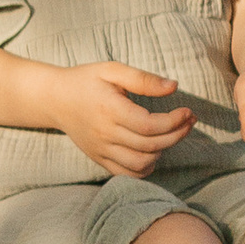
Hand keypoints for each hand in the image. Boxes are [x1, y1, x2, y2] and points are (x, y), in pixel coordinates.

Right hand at [51, 62, 194, 177]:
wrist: (55, 99)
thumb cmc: (86, 80)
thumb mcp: (113, 70)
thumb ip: (143, 79)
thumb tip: (174, 87)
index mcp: (110, 110)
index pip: (150, 126)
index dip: (175, 122)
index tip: (188, 112)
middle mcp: (105, 133)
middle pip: (150, 145)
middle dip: (177, 134)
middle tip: (189, 121)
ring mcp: (101, 149)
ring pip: (141, 163)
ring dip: (163, 151)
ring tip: (171, 134)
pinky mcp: (99, 159)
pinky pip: (127, 173)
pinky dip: (146, 167)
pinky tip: (154, 150)